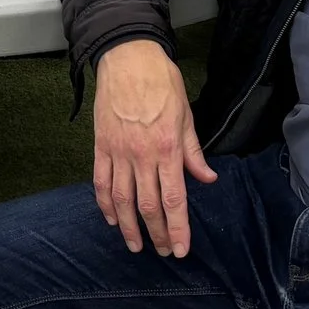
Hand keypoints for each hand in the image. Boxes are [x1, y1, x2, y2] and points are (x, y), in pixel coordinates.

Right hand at [91, 39, 216, 257]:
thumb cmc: (161, 81)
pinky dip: (104, 203)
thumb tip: (207, 178)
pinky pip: (101, 181)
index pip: (174, 199)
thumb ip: (193, 151)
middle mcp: (141, 155)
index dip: (177, 228)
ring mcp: (118, 151)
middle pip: (148, 206)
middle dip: (156, 233)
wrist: (127, 56)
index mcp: (167, 148)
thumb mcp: (186, 114)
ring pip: (121, 199)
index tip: (180, 249)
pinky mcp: (101, 145)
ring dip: (128, 226)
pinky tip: (110, 217)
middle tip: (162, 252)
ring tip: (135, 245)